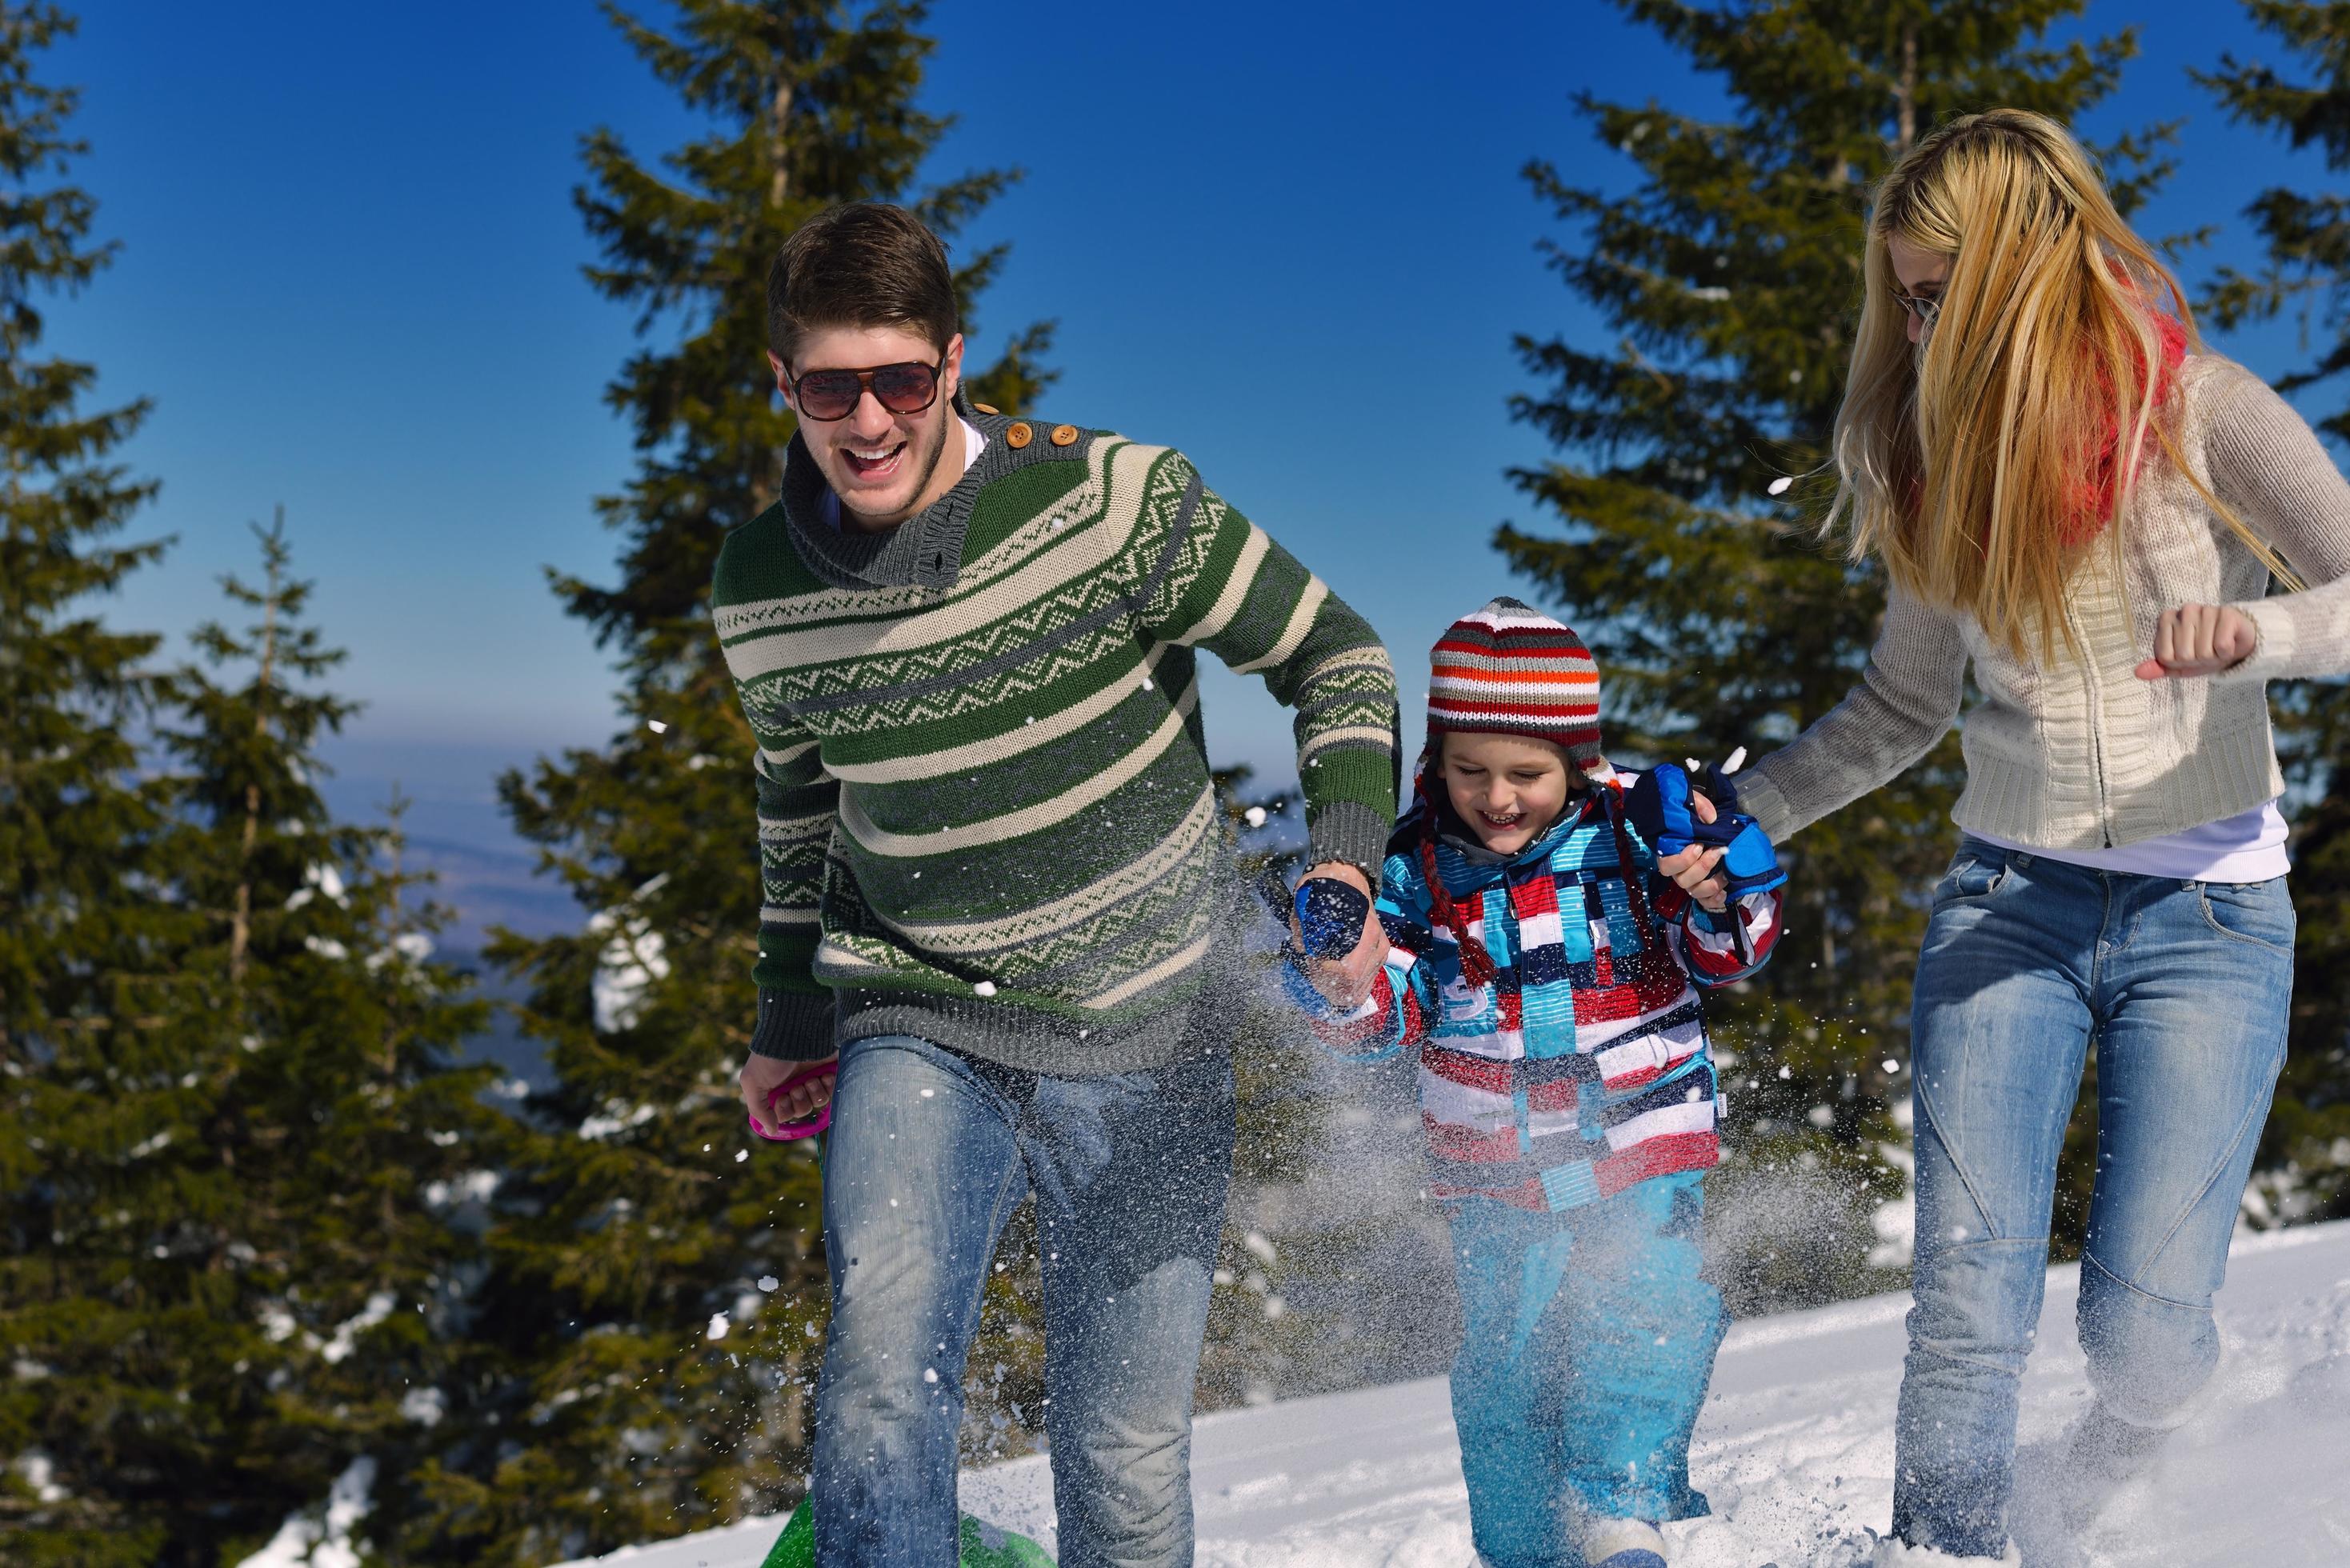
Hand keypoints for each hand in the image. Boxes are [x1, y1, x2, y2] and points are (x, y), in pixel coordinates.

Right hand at [741, 1050, 837, 1135]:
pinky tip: (823, 1075)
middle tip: (796, 1087)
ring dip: (813, 1093)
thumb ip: (758, 1110)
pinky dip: (828, 1085)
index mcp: (776, 1089)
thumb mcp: (753, 1082)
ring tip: (810, 1079)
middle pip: (802, 1110)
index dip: (784, 1111)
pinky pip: (833, 1090)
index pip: (784, 1115)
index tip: (782, 1098)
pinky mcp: (828, 1071)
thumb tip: (772, 1131)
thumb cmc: (770, 1058)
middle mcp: (794, 1085)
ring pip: (818, 1102)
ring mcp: (812, 1078)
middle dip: (799, 1101)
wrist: (794, 1034)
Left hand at [1295, 861, 1386, 1009]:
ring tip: (1322, 977)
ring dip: (1339, 991)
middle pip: (1354, 984)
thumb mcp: (1307, 901)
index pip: (1348, 971)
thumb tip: (1303, 949)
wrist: (1348, 877)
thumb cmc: (1326, 888)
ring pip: (1361, 988)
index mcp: (1363, 929)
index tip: (1312, 963)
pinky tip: (1337, 983)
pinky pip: (1367, 984)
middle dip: (1330, 987)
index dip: (1326, 975)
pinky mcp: (1379, 954)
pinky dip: (1350, 990)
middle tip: (1314, 976)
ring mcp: (1380, 950)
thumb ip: (1302, 926)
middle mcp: (1376, 942)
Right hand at [1655, 791, 1729, 912]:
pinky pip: (1704, 900)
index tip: (1698, 846)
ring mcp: (1690, 879)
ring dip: (1710, 886)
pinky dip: (1714, 900)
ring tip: (1724, 875)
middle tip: (1717, 852)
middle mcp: (1678, 869)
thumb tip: (1710, 818)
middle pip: (1683, 880)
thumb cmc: (1690, 814)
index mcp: (1670, 851)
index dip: (1682, 860)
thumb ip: (1699, 805)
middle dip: (1702, 868)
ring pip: (1694, 891)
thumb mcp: (1691, 801)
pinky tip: (1723, 893)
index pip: (1667, 865)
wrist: (1698, 821)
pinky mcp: (1702, 885)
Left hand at [2135, 604, 2255, 679]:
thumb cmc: (2203, 652)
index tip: (2188, 655)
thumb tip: (2138, 673)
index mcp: (2166, 619)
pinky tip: (2228, 644)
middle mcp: (2184, 611)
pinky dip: (2226, 653)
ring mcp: (2205, 609)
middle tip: (2205, 652)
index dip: (2179, 663)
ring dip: (2213, 657)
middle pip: (2184, 655)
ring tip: (2216, 648)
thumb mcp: (2178, 664)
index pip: (2165, 656)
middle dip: (2197, 660)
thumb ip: (2159, 668)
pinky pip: (2221, 645)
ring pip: (2203, 651)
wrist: (2235, 644)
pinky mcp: (2227, 613)